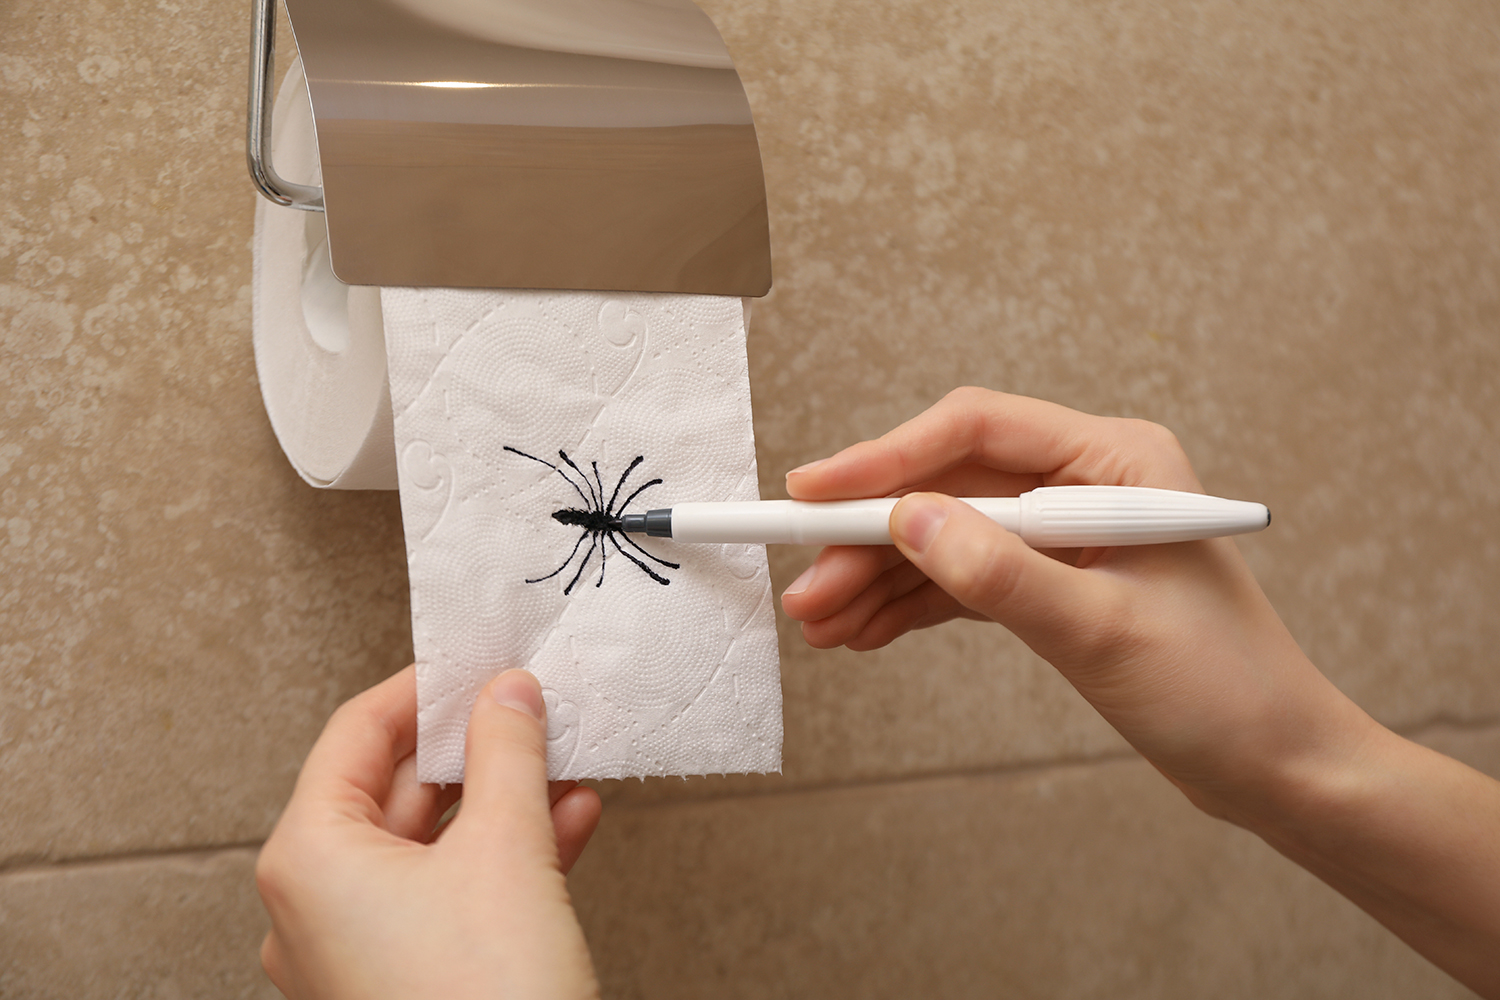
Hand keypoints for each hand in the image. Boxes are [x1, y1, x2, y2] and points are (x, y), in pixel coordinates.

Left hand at [256, 666, 601, 999]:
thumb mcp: (507, 850)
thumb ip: (508, 753)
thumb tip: (509, 692)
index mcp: (310, 859)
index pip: (358, 733)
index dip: (424, 688)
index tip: (477, 661)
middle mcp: (317, 904)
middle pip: (398, 788)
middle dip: (478, 746)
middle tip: (532, 705)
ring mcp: (357, 950)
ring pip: (434, 844)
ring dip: (504, 800)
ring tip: (565, 760)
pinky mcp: (405, 979)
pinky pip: (451, 894)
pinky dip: (506, 856)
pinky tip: (569, 821)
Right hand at [780, 388, 1499, 994]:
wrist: (1278, 767)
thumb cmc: (1224, 692)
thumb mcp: (1103, 631)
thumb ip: (1003, 573)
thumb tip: (908, 519)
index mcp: (1115, 461)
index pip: (976, 433)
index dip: (885, 458)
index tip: (810, 492)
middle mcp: (1086, 483)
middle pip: (948, 488)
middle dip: (870, 539)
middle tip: (806, 589)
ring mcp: (1067, 534)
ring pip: (946, 538)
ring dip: (881, 580)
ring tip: (820, 625)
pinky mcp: (1054, 583)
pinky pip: (964, 580)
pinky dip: (912, 606)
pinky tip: (864, 632)